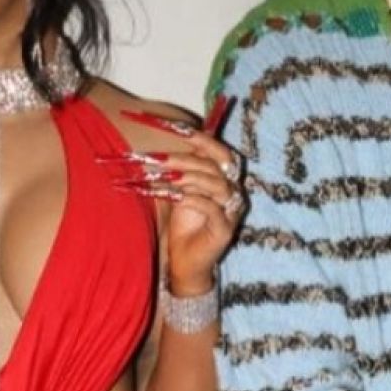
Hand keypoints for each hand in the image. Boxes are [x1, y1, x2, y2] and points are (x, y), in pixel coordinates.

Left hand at [116, 99, 244, 294]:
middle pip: (214, 165)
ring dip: (186, 177)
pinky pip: (212, 207)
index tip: (177, 127)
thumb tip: (164, 145)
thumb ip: (181, 171)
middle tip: (158, 158)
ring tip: (162, 177)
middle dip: (186, 158)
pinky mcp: (226, 229)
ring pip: (214, 183)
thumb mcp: (180, 192)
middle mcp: (232, 191)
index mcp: (223, 178)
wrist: (186, 263)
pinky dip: (193, 199)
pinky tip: (176, 197)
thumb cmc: (183, 226)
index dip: (200, 138)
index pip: (217, 151)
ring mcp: (232, 210)